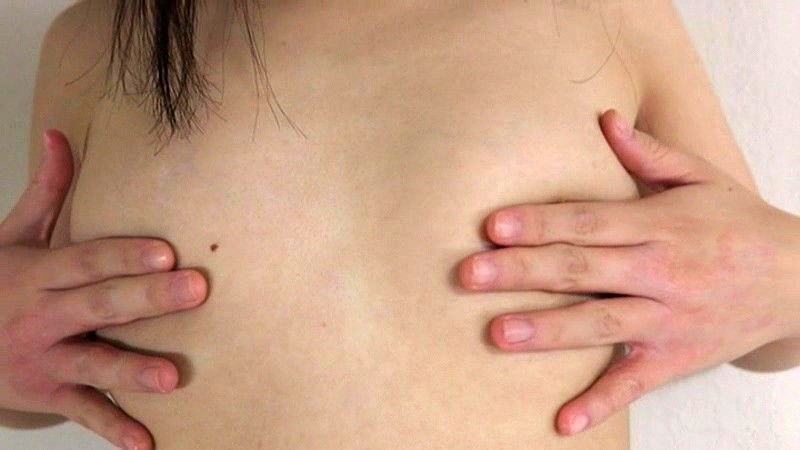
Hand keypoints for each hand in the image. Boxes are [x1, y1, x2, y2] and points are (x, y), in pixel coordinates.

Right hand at [0, 131, 207, 449]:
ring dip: (132, 371)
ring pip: (93, 363)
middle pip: (100, 305)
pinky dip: (113, 428)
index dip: (125, 255)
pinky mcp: (48, 394)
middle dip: (147, 300)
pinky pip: (84, 412)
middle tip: (196, 292)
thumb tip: (62, 135)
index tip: (167, 251)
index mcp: (39, 273)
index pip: (88, 260)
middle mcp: (44, 316)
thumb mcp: (12, 238)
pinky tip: (148, 442)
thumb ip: (45, 192)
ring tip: (173, 377)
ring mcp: (45, 359)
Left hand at [458, 110, 799, 435]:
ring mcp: (668, 319)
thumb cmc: (740, 224)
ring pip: (600, 325)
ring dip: (548, 331)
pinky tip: (563, 423)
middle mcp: (660, 271)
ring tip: (498, 334)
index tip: (493, 226)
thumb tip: (603, 119)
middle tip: (469, 276)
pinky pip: (634, 383)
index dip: (541, 223)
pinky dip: (600, 404)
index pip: (589, 222)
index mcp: (659, 224)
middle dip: (523, 272)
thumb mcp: (702, 177)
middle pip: (583, 270)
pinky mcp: (676, 357)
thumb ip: (648, 153)